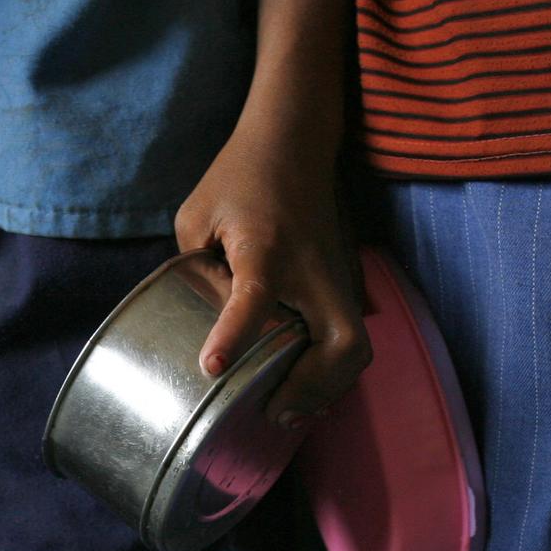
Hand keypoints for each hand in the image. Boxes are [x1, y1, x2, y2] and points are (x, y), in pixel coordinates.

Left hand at [174, 112, 370, 429]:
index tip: (212, 368)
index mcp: (266, 247)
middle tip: (274, 411)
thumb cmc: (240, 175)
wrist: (294, 139)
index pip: (255, 295)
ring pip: (356, 347)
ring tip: (290, 409)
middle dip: (313, 387)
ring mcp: (337, 275)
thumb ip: (194, 270)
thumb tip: (198, 319)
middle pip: (342, 342)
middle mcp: (311, 267)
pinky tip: (306, 385)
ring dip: (327, 386)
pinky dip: (333, 368)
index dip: (234, 334)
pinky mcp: (346, 280)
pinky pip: (350, 336)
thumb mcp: (197, 216)